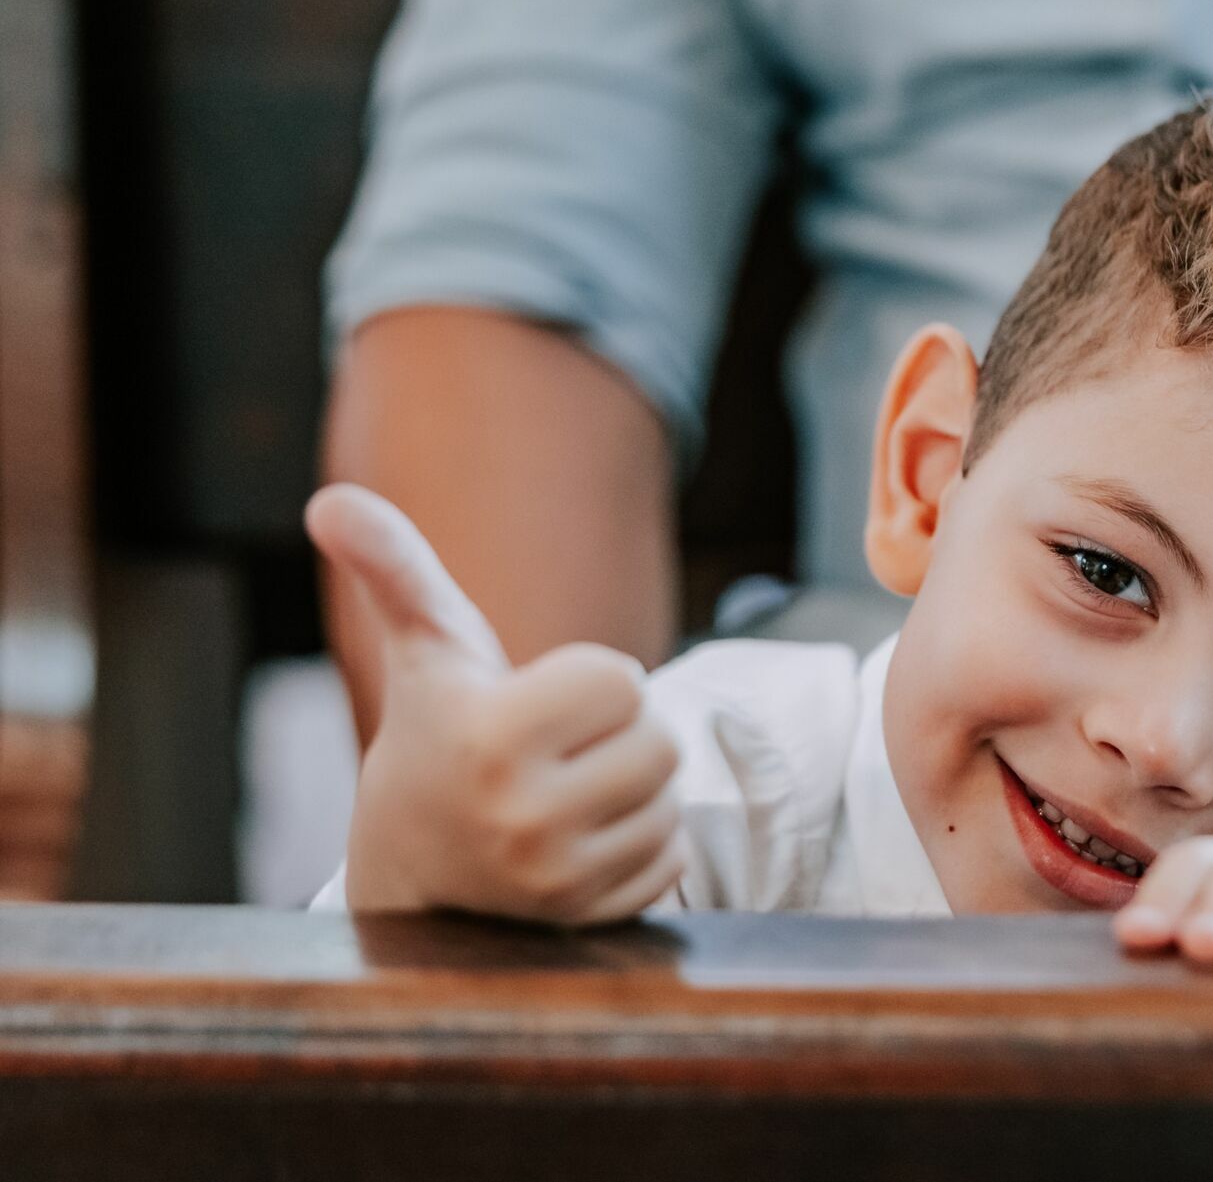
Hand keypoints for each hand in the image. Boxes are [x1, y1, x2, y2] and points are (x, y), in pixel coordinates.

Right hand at [306, 483, 683, 924]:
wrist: (408, 871)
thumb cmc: (432, 735)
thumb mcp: (422, 651)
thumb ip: (394, 568)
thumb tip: (331, 501)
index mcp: (490, 738)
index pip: (623, 679)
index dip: (592, 680)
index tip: (541, 702)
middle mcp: (523, 818)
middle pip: (661, 740)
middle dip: (622, 733)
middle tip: (563, 749)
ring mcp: (556, 881)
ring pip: (669, 801)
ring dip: (634, 790)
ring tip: (569, 793)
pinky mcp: (587, 921)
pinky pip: (669, 860)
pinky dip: (641, 845)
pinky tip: (582, 840)